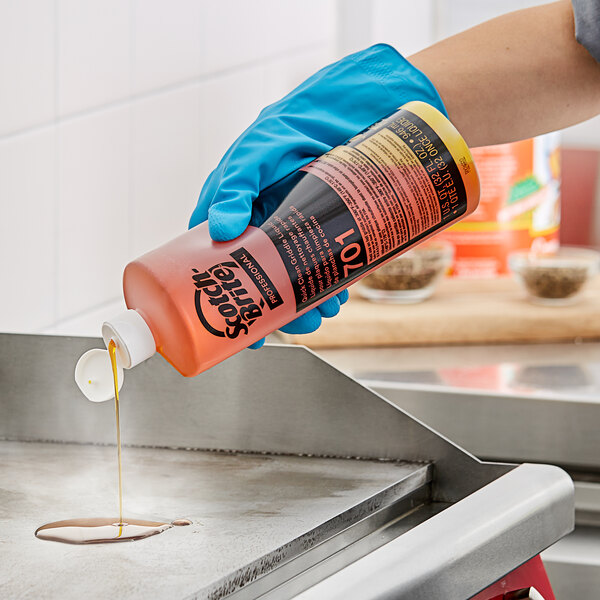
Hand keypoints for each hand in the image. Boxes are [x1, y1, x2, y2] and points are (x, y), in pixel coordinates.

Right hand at [189, 44, 445, 347]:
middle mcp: (263, 224)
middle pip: (261, 276)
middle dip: (272, 305)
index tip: (230, 322)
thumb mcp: (255, 153)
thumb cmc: (291, 124)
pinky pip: (327, 262)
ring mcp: (298, 228)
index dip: (222, 293)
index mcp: (234, 210)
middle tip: (284, 325)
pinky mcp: (329, 227)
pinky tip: (340, 292)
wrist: (353, 109)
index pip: (217, 258)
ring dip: (306, 300)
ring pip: (295, 275)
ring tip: (320, 312)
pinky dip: (332, 281)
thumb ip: (233, 186)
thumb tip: (217, 230)